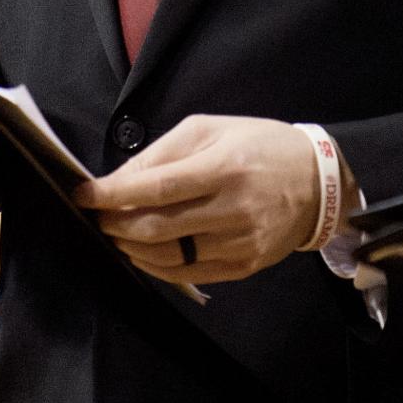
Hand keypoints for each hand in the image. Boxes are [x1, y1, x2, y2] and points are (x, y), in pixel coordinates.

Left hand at [74, 115, 355, 285]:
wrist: (318, 182)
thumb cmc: (259, 145)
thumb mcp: (212, 128)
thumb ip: (163, 153)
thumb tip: (119, 180)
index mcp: (223, 166)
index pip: (155, 187)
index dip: (112, 194)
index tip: (83, 194)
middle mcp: (232, 208)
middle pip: (155, 227)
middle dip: (115, 223)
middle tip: (97, 215)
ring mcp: (239, 242)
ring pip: (167, 256)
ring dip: (130, 246)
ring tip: (116, 233)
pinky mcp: (244, 266)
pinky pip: (188, 274)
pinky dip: (155, 266)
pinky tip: (142, 252)